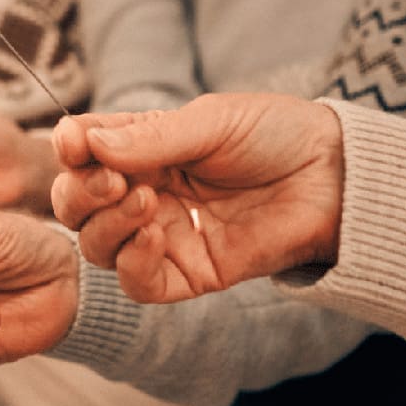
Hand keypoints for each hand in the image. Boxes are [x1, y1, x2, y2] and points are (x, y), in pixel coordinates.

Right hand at [50, 93, 344, 302]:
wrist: (336, 177)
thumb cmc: (276, 135)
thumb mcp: (210, 122)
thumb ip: (149, 137)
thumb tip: (87, 143)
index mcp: (143, 148)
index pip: (83, 152)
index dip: (70, 149)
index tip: (72, 143)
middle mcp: (145, 192)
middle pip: (77, 206)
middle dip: (79, 193)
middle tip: (109, 180)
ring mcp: (164, 236)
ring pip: (98, 246)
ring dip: (107, 224)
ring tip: (146, 201)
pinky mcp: (190, 274)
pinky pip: (138, 283)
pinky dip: (131, 263)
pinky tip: (152, 236)